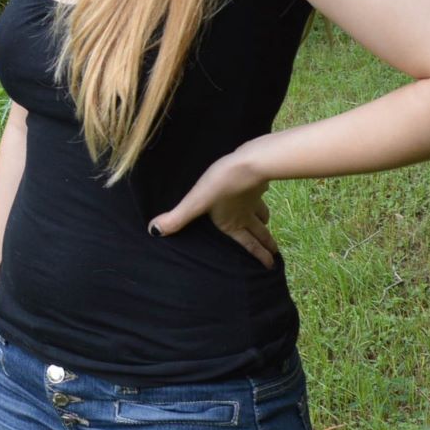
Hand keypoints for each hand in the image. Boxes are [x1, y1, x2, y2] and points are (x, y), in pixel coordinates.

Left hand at [149, 148, 278, 268]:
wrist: (248, 163)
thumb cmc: (220, 185)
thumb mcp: (195, 202)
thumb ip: (177, 218)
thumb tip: (154, 231)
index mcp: (233, 223)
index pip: (248, 244)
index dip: (259, 256)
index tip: (270, 266)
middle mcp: (246, 214)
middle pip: (259, 232)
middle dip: (266, 243)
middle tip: (274, 254)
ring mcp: (253, 198)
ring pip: (262, 212)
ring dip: (264, 220)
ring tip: (266, 223)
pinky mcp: (256, 181)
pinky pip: (261, 191)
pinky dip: (262, 194)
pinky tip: (261, 190)